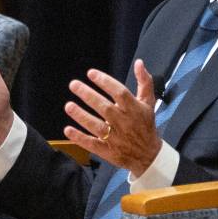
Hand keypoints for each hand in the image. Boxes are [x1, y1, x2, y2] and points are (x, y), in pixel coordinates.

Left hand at [64, 60, 163, 176]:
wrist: (149, 155)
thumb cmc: (146, 125)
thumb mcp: (148, 103)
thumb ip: (144, 82)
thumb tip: (139, 63)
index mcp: (135, 109)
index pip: (119, 93)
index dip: (105, 82)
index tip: (91, 73)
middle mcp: (125, 123)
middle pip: (105, 108)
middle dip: (88, 95)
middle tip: (73, 85)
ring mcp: (116, 138)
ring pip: (96, 126)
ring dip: (81, 116)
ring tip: (68, 106)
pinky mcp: (109, 151)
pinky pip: (92, 144)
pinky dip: (80, 138)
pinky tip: (68, 129)